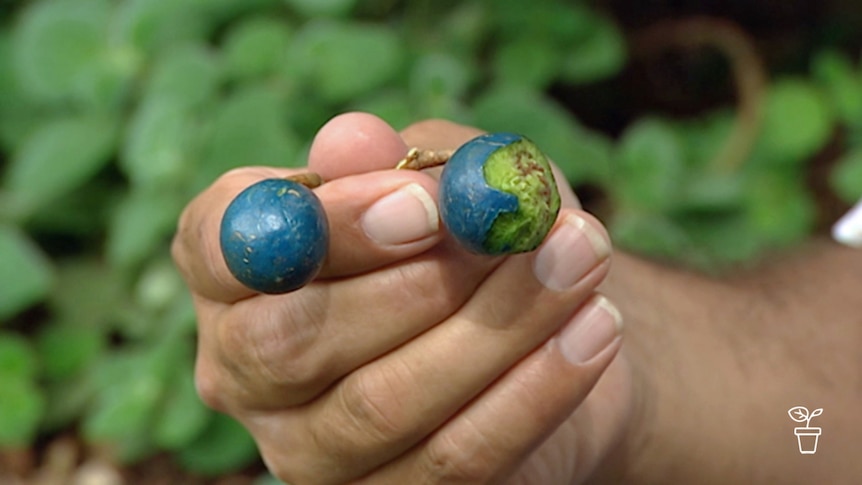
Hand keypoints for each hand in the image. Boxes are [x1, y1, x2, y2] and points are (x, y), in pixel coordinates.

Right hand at [172, 113, 631, 483]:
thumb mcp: (447, 178)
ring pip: (381, 405)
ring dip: (495, 328)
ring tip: (580, 260)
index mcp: (233, 270)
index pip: (224, 243)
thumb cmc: (465, 238)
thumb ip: (405, 161)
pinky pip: (453, 459)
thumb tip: (351, 141)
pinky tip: (593, 332)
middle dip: (415, 285)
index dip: (326, 226)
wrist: (528, 332)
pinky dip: (533, 392)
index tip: (426, 203)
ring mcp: (307, 449)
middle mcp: (245, 369)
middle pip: (291, 342)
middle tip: (509, 232)